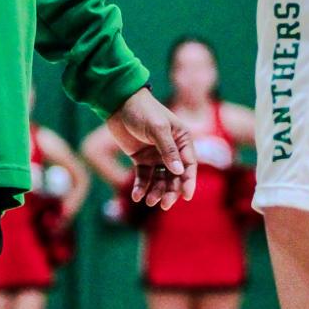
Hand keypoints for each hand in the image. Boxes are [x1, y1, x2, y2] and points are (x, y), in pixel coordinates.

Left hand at [105, 89, 197, 209]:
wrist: (119, 103)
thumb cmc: (142, 110)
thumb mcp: (157, 128)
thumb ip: (168, 150)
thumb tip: (179, 172)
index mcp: (182, 139)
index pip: (189, 164)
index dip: (189, 181)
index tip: (187, 196)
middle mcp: (171, 149)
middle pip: (175, 176)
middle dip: (170, 191)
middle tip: (164, 205)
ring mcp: (156, 155)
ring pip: (160, 179)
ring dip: (156, 191)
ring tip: (148, 200)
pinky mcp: (141, 159)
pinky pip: (144, 177)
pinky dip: (141, 187)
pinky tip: (137, 196)